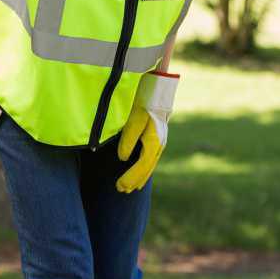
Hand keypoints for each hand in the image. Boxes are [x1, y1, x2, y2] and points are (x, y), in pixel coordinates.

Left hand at [115, 72, 177, 192]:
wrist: (158, 88)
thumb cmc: (144, 100)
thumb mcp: (134, 118)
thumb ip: (128, 139)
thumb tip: (123, 158)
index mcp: (154, 141)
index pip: (142, 166)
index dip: (131, 177)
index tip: (119, 185)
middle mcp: (160, 144)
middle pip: (147, 169)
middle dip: (134, 181)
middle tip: (120, 190)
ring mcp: (160, 142)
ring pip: (150, 165)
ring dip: (139, 178)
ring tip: (129, 188)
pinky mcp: (157, 139)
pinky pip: (151, 159)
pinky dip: (144, 170)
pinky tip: (140, 176)